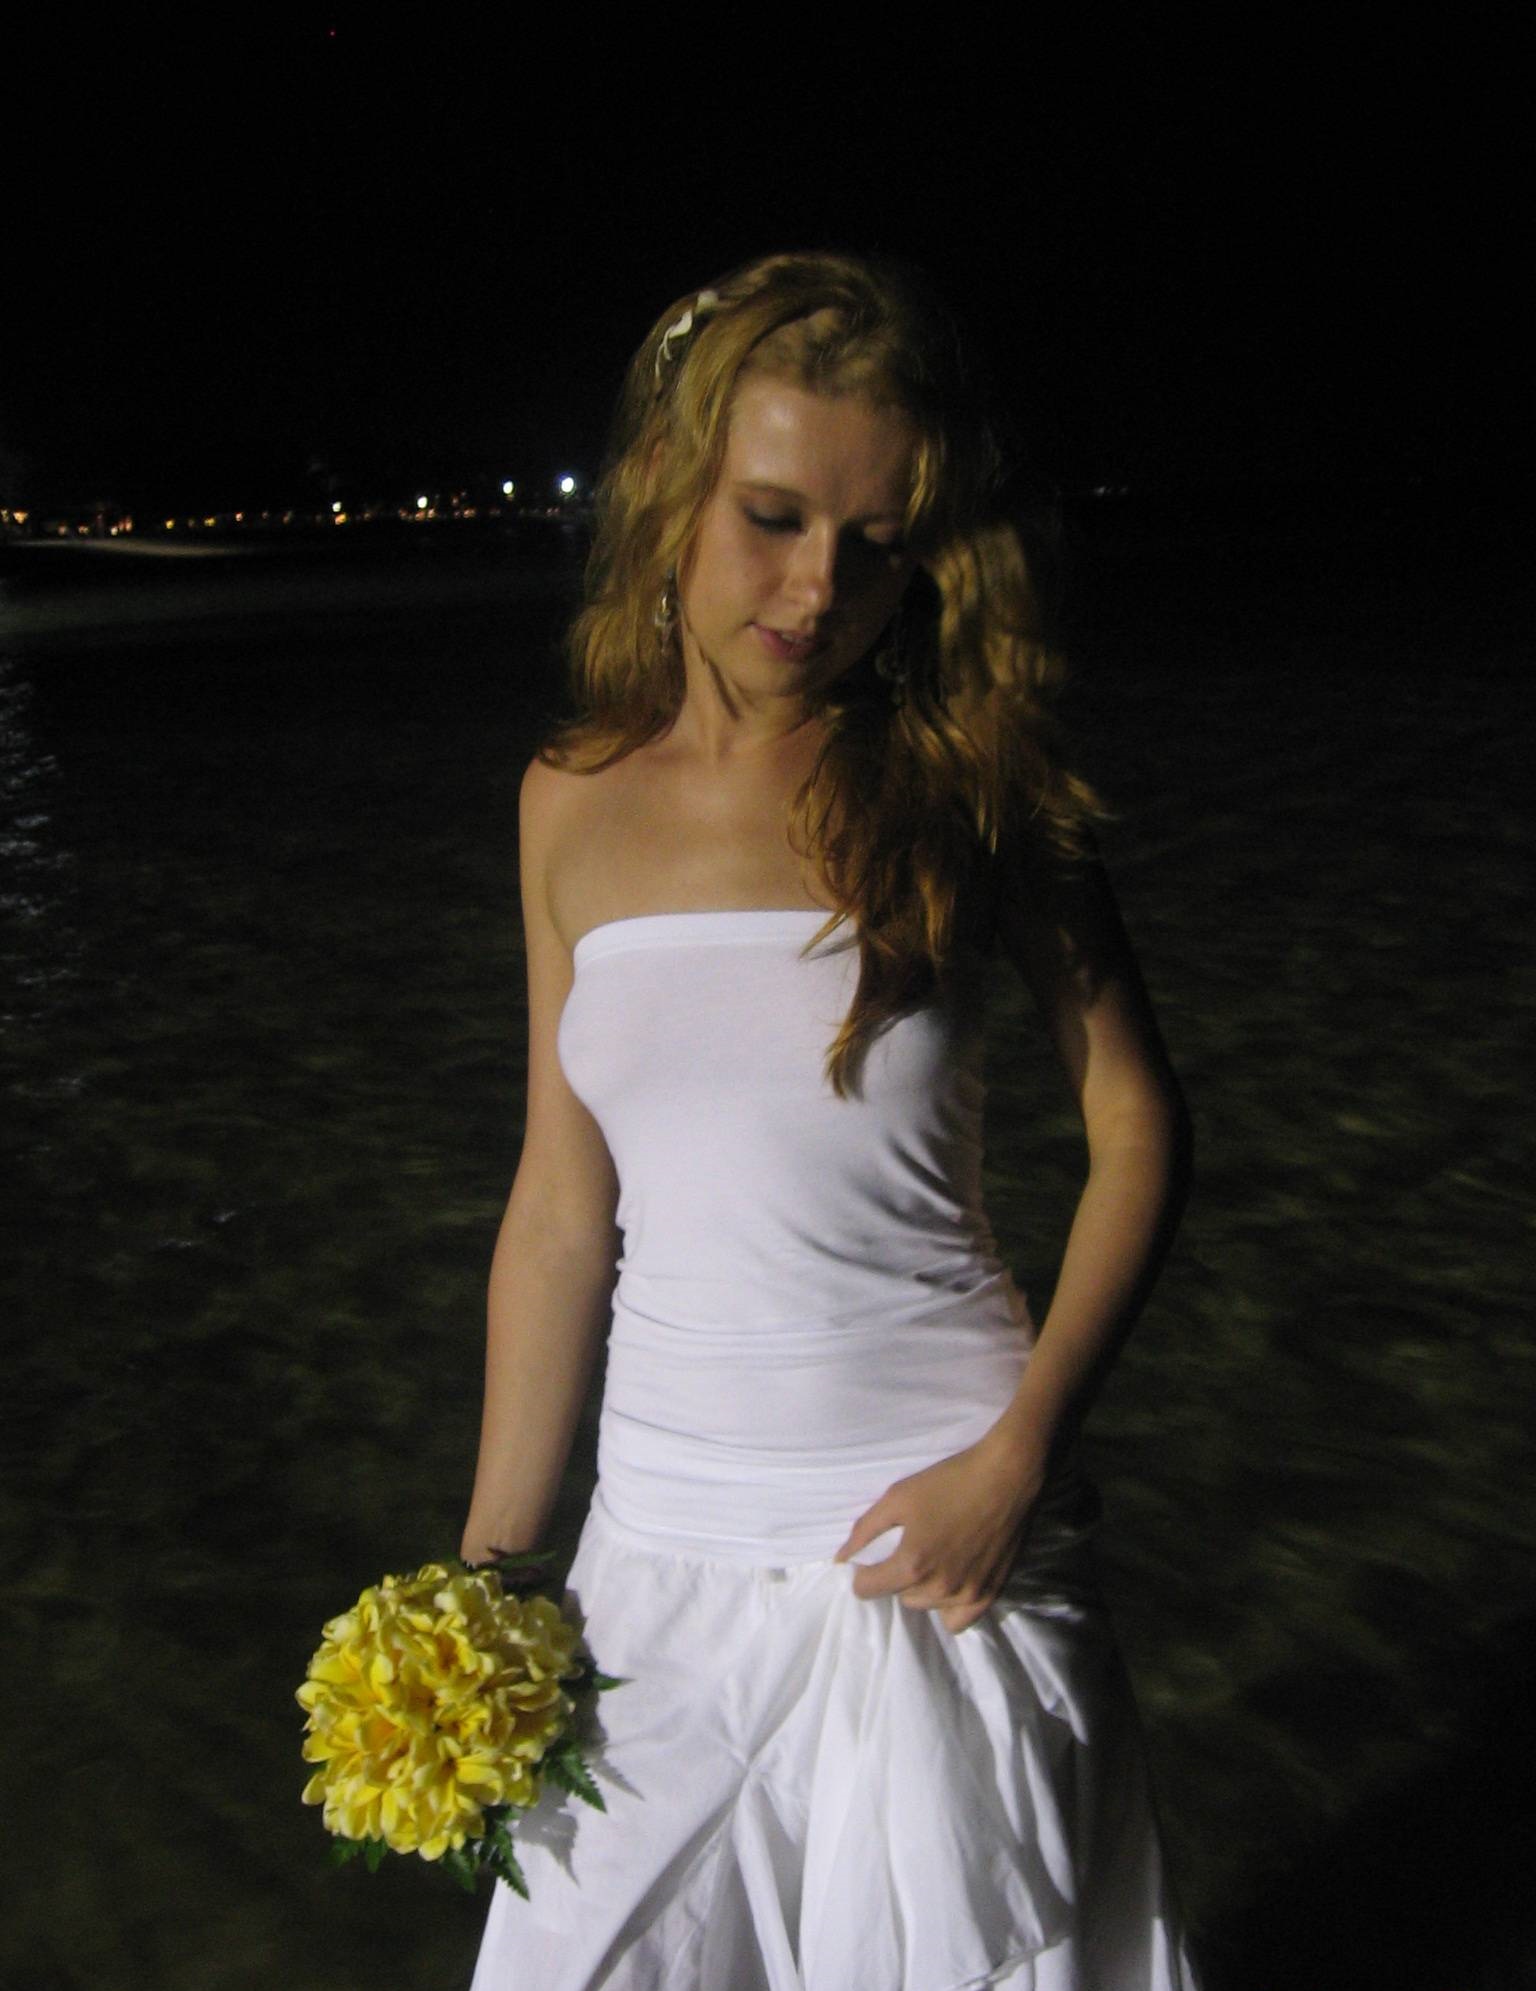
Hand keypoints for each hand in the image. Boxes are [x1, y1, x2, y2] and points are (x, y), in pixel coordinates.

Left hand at [833, 1433, 1047, 1633]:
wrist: (1006, 1476)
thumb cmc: (948, 1481)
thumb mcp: (897, 1497)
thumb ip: (865, 1531)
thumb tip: (840, 1558)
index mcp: (912, 1565)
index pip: (867, 1590)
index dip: (864, 1572)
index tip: (874, 1556)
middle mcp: (939, 1589)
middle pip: (899, 1597)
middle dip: (897, 1576)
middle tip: (910, 1547)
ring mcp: (967, 1595)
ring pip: (927, 1606)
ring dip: (923, 1589)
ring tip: (935, 1558)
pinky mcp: (990, 1595)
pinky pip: (958, 1621)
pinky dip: (949, 1607)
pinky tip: (951, 1582)